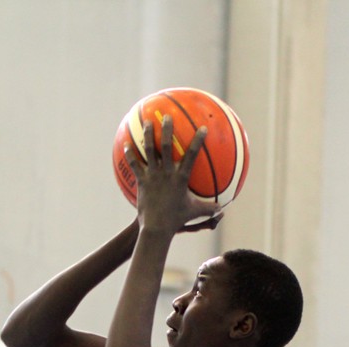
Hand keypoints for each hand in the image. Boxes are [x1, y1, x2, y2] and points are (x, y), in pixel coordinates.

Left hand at [126, 116, 220, 232]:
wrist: (156, 228)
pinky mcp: (142, 181)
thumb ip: (209, 208)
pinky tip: (126, 146)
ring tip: (147, 123)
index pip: (192, 155)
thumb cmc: (177, 220)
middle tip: (167, 116)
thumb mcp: (194, 212)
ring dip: (148, 135)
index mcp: (181, 178)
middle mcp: (167, 173)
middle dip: (167, 129)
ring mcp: (153, 176)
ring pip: (150, 151)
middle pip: (167, 146)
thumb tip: (223, 209)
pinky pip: (134, 165)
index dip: (198, 141)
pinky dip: (130, 155)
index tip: (203, 128)